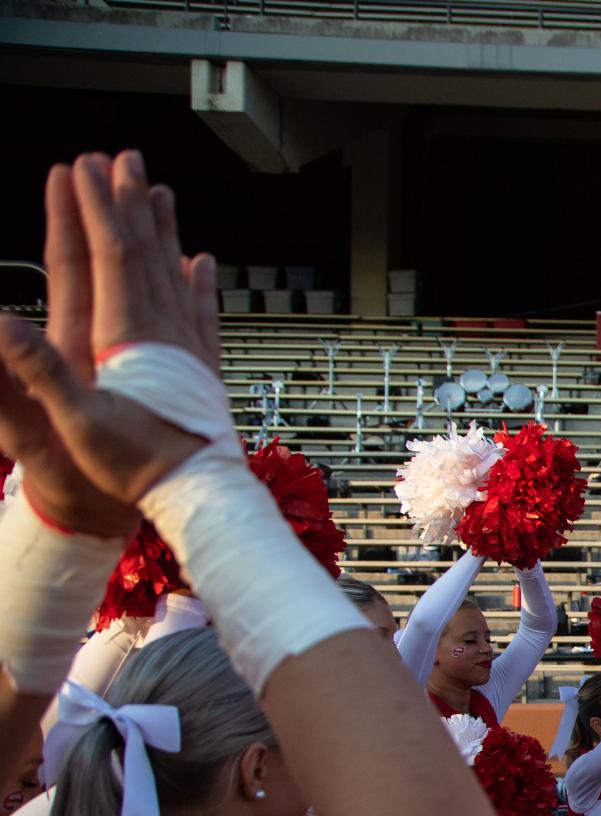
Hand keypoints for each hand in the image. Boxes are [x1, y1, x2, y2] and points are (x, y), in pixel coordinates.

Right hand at [0, 154, 216, 534]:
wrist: (198, 497)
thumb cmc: (134, 468)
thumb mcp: (75, 423)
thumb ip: (39, 371)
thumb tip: (0, 324)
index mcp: (129, 336)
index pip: (111, 256)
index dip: (94, 210)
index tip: (82, 169)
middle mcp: (166, 331)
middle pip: (146, 252)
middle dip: (128, 203)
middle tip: (121, 158)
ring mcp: (190, 347)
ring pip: (176, 272)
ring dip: (165, 230)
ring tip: (160, 192)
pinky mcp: (206, 367)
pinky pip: (202, 311)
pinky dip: (199, 282)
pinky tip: (201, 263)